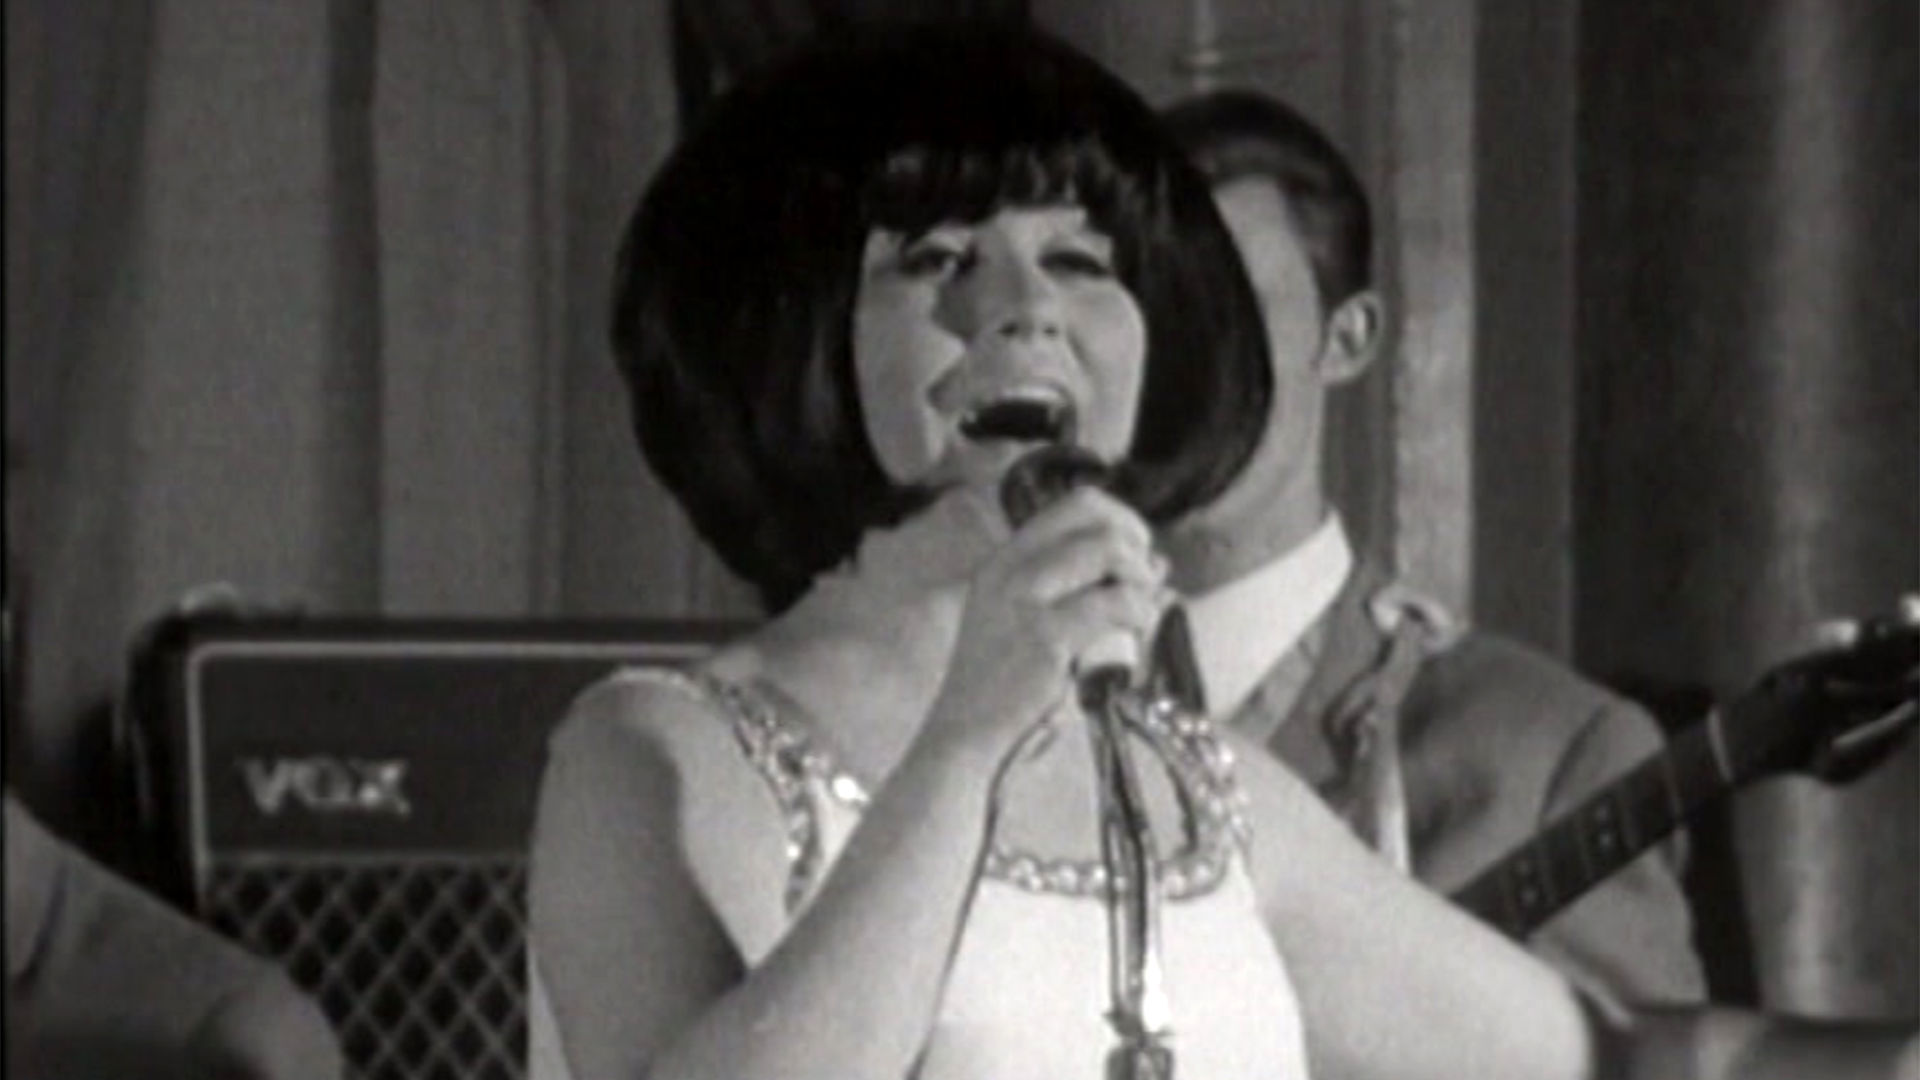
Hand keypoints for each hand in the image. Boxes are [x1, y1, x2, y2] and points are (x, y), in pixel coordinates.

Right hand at [921, 486, 1167, 772]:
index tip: (1139, 558)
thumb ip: (1091, 593)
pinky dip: (1140, 613)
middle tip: (1144, 587)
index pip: (1077, 504)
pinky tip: (1136, 634)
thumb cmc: (1009, 689)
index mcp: (1006, 560)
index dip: (1122, 521)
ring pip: (1107, 550)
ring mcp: (1022, 597)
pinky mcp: (1043, 634)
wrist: (966, 737)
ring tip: (1141, 616)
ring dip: (1139, 579)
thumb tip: (1159, 568)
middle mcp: (1009, 568)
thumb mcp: (1042, 627)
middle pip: (1095, 517)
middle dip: (1136, 545)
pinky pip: (1114, 603)